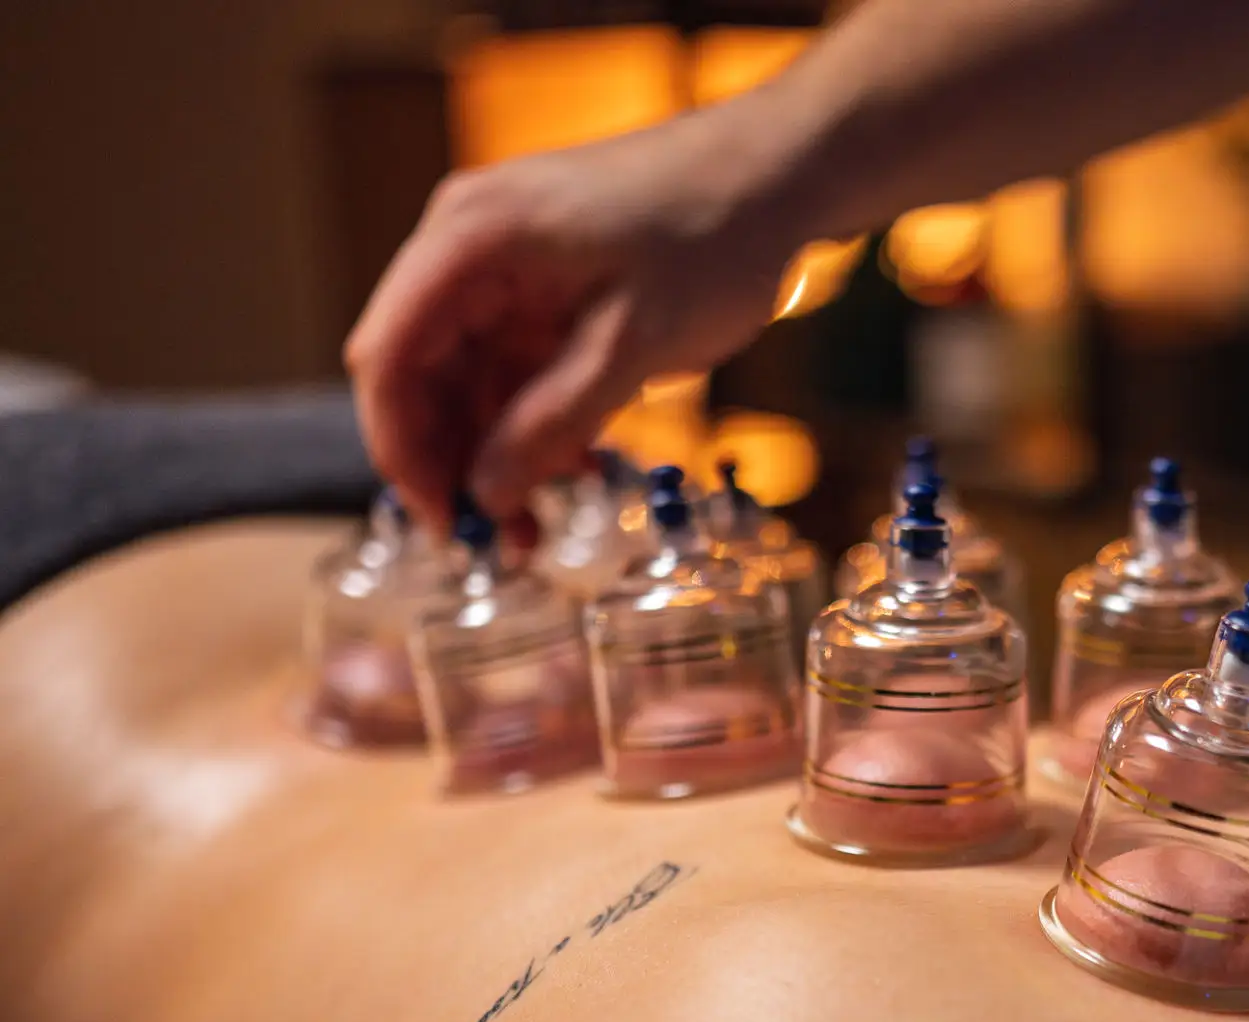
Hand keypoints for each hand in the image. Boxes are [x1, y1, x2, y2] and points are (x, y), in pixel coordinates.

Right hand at [345, 97, 807, 532]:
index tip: (443, 521)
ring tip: (543, 526)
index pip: (389, 356)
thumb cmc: (713, 238)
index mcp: (469, 240)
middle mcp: (470, 246)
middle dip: (454, 462)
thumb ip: (550, 424)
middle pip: (421, 373)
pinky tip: (577, 470)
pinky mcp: (548, 286)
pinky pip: (516, 367)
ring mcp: (508, 266)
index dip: (402, 449)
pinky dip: (537, 422)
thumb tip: (484, 498)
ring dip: (498, 453)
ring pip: (470, 379)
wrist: (783, 174)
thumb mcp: (631, 347)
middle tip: (501, 543)